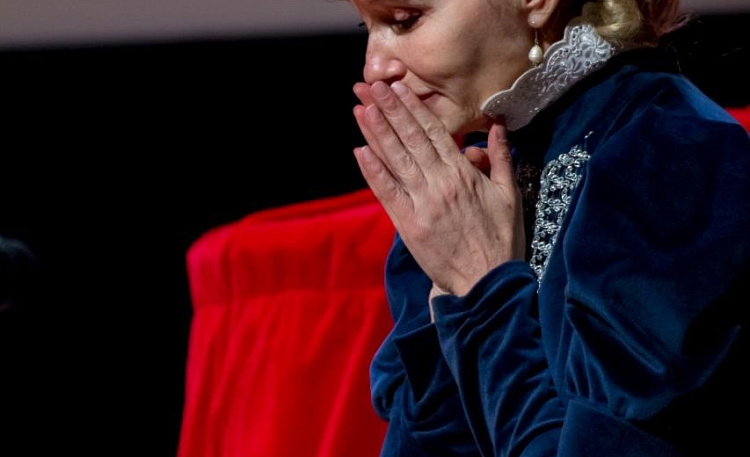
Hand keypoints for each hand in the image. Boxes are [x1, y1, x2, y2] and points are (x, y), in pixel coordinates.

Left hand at [352, 81, 524, 295]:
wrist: (488, 282)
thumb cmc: (501, 239)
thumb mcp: (509, 194)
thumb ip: (501, 158)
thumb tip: (497, 127)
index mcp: (464, 174)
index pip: (435, 133)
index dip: (414, 109)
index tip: (398, 88)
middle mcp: (441, 183)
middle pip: (411, 139)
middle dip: (390, 110)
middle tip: (372, 86)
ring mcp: (423, 204)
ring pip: (396, 160)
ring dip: (376, 133)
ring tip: (361, 108)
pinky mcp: (409, 225)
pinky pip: (387, 193)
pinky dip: (373, 172)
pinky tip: (359, 151)